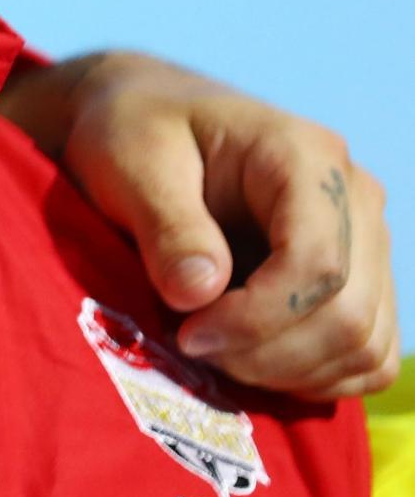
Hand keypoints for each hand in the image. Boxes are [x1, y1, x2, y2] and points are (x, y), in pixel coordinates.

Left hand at [6, 51, 397, 397]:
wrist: (147, 119)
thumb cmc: (133, 131)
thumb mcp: (129, 162)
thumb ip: (167, 226)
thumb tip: (200, 294)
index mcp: (306, 157)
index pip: (318, 265)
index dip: (256, 320)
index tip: (186, 333)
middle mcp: (355, 198)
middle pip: (350, 315)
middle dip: (266, 354)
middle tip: (190, 347)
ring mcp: (365, 241)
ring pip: (366, 345)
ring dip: (287, 372)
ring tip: (211, 350)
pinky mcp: (358, 279)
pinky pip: (367, 356)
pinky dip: (312, 377)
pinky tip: (247, 359)